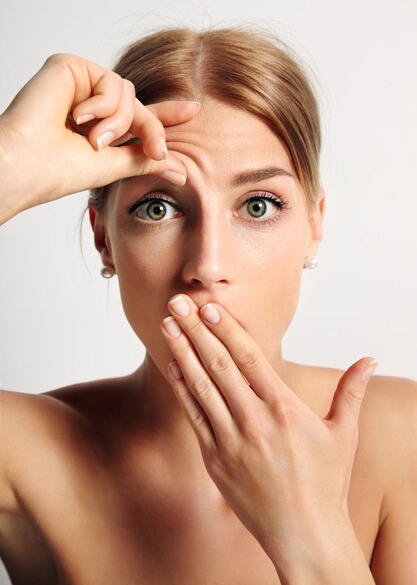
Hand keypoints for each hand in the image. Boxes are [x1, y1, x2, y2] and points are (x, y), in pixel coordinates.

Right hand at [0, 53, 198, 218]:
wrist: (30, 165)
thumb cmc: (61, 170)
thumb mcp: (116, 166)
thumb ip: (147, 160)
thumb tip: (182, 171)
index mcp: (98, 126)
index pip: (137, 118)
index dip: (164, 116)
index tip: (193, 111)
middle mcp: (89, 103)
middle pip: (139, 105)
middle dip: (151, 128)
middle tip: (157, 151)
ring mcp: (79, 85)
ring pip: (128, 94)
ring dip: (119, 122)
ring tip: (94, 140)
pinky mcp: (70, 66)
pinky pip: (110, 82)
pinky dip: (102, 105)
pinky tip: (77, 117)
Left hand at [160, 294, 377, 563]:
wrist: (304, 535)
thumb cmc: (326, 484)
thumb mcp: (344, 434)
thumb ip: (351, 392)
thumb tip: (370, 359)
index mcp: (285, 410)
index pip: (251, 358)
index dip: (227, 329)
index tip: (209, 307)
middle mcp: (255, 422)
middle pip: (219, 365)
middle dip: (196, 330)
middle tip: (177, 302)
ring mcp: (231, 441)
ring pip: (201, 387)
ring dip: (182, 352)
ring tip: (167, 325)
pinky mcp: (215, 460)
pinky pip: (194, 417)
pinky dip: (183, 389)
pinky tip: (172, 366)